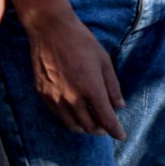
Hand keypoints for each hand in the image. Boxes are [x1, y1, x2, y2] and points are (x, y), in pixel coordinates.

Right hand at [27, 0, 125, 137]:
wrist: (50, 29)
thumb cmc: (81, 42)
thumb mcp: (104, 62)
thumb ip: (113, 87)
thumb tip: (120, 106)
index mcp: (91, 89)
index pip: (106, 119)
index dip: (115, 131)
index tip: (121, 135)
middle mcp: (72, 98)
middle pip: (89, 126)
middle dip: (100, 129)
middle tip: (106, 126)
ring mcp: (55, 98)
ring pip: (72, 125)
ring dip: (84, 127)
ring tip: (92, 123)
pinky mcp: (43, 94)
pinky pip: (58, 115)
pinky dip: (69, 118)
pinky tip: (75, 112)